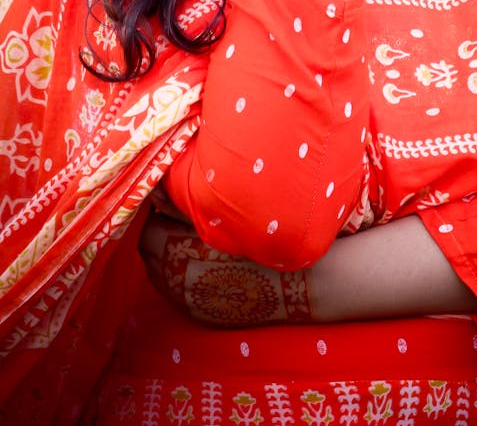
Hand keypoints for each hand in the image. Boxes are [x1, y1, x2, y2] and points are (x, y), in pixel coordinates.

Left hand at [138, 207, 312, 326]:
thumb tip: (156, 190)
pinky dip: (182, 277)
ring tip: (193, 239)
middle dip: (160, 235)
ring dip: (169, 258)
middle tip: (181, 220)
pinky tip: (202, 263)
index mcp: (178, 254)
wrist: (298, 284)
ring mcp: (188, 304)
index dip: (159, 216)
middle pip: (150, 255)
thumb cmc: (263, 239)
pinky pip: (178, 294)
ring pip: (161, 277)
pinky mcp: (201, 316)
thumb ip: (183, 203)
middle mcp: (177, 283)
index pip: (148, 232)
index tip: (176, 205)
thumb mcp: (222, 215)